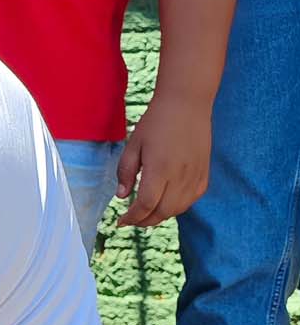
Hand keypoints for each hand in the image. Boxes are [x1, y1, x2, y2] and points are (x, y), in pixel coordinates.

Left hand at [116, 90, 212, 227]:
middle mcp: (180, 176)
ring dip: (161, 216)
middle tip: (132, 220)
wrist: (187, 103)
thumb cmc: (156, 121)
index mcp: (160, 169)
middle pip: (163, 212)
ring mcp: (195, 175)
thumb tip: (121, 196)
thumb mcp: (133, 145)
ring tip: (147, 213)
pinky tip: (167, 202)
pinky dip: (178, 206)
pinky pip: (192, 199)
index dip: (132, 218)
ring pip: (179, 209)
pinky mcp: (204, 172)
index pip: (145, 205)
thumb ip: (126, 172)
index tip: (121, 221)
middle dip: (145, 221)